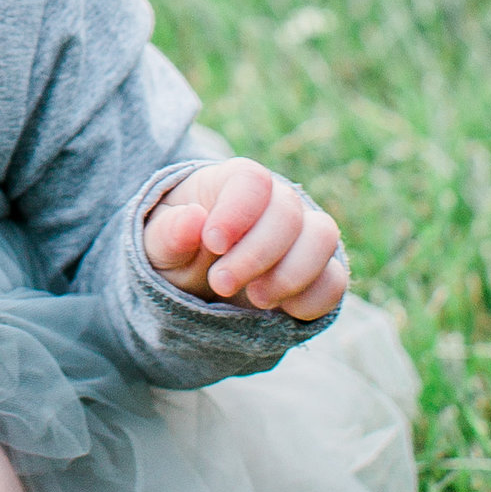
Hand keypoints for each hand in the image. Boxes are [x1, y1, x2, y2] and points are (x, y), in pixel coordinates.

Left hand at [142, 160, 347, 321]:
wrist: (195, 282)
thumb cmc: (176, 251)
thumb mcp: (156, 245)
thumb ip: (168, 233)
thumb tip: (191, 220)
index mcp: (232, 182)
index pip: (252, 180)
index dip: (238, 211)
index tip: (213, 243)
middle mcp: (276, 201)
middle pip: (288, 212)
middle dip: (256, 254)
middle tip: (219, 284)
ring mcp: (302, 236)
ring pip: (322, 238)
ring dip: (290, 275)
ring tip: (254, 299)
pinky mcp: (318, 273)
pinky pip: (335, 280)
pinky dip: (311, 299)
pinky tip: (279, 311)